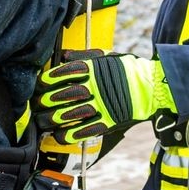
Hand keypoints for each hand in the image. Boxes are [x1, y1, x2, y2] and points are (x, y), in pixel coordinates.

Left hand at [34, 49, 174, 144]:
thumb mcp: (105, 56)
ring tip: (42, 122)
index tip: (38, 86)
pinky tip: (59, 135)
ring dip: (52, 119)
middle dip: (44, 101)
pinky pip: (86, 130)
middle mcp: (94, 86)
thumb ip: (82, 56)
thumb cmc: (127, 69)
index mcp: (91, 69)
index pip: (61, 74)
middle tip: (34, 105)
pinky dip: (70, 134)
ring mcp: (102, 105)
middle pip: (62, 95)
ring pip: (70, 114)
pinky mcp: (109, 121)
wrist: (154, 86)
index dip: (46, 82)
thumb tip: (63, 54)